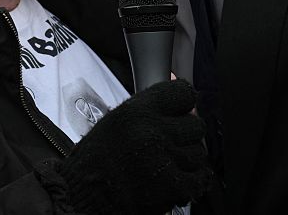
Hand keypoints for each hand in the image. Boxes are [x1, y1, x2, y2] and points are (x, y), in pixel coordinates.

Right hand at [58, 79, 210, 214]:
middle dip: (185, 135)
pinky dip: (191, 181)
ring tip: (163, 165)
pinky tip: (171, 179)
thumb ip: (148, 108)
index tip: (180, 110)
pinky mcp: (174, 186)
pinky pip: (201, 177)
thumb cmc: (96, 160)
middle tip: (167, 144)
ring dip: (187, 160)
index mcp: (136, 112)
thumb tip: (181, 92)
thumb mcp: (116, 121)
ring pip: (200, 153)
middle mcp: (152, 132)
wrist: (85, 194)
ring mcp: (165, 159)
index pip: (183, 94)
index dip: (184, 104)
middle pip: (196, 125)